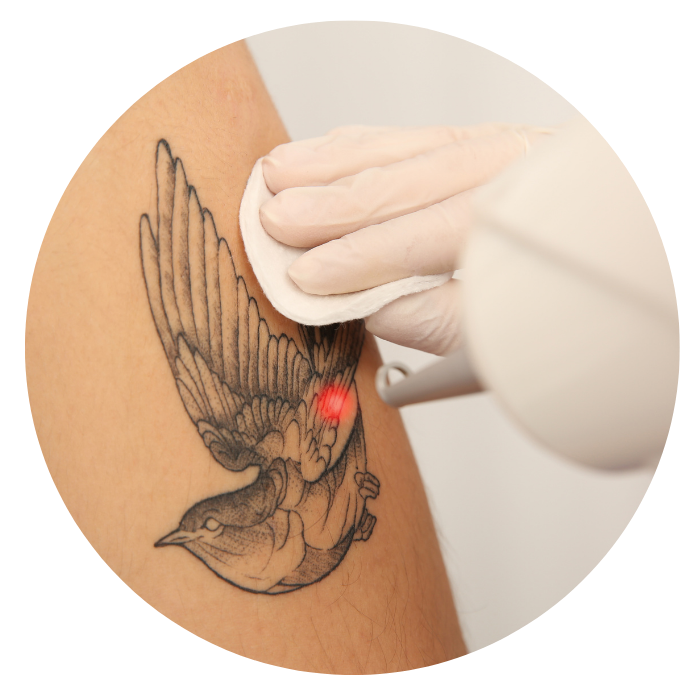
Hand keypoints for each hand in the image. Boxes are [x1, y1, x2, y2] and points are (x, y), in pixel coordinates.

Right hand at [260, 123, 550, 354]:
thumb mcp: (505, 332)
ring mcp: (496, 148)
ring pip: (403, 151)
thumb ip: (438, 320)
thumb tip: (370, 307)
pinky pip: (412, 138)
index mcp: (522, 221)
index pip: (429, 237)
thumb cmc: (560, 304)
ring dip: (333, 165)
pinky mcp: (480, 142)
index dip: (362, 259)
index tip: (307, 276)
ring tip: (276, 176)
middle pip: (409, 183)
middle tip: (274, 220)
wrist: (602, 257)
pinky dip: (362, 146)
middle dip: (333, 205)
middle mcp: (511, 169)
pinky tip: (323, 152)